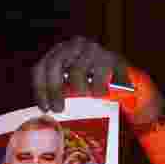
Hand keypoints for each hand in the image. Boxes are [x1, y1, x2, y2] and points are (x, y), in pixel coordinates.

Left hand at [31, 36, 164, 123]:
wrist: (124, 84)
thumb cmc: (91, 89)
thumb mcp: (72, 89)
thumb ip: (59, 95)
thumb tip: (43, 116)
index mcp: (59, 53)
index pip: (41, 67)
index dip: (40, 88)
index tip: (45, 108)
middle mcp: (73, 46)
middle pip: (55, 65)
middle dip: (55, 89)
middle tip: (59, 109)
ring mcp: (92, 49)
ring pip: (76, 69)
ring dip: (77, 90)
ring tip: (82, 100)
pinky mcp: (110, 56)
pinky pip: (99, 74)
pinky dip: (97, 88)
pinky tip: (99, 95)